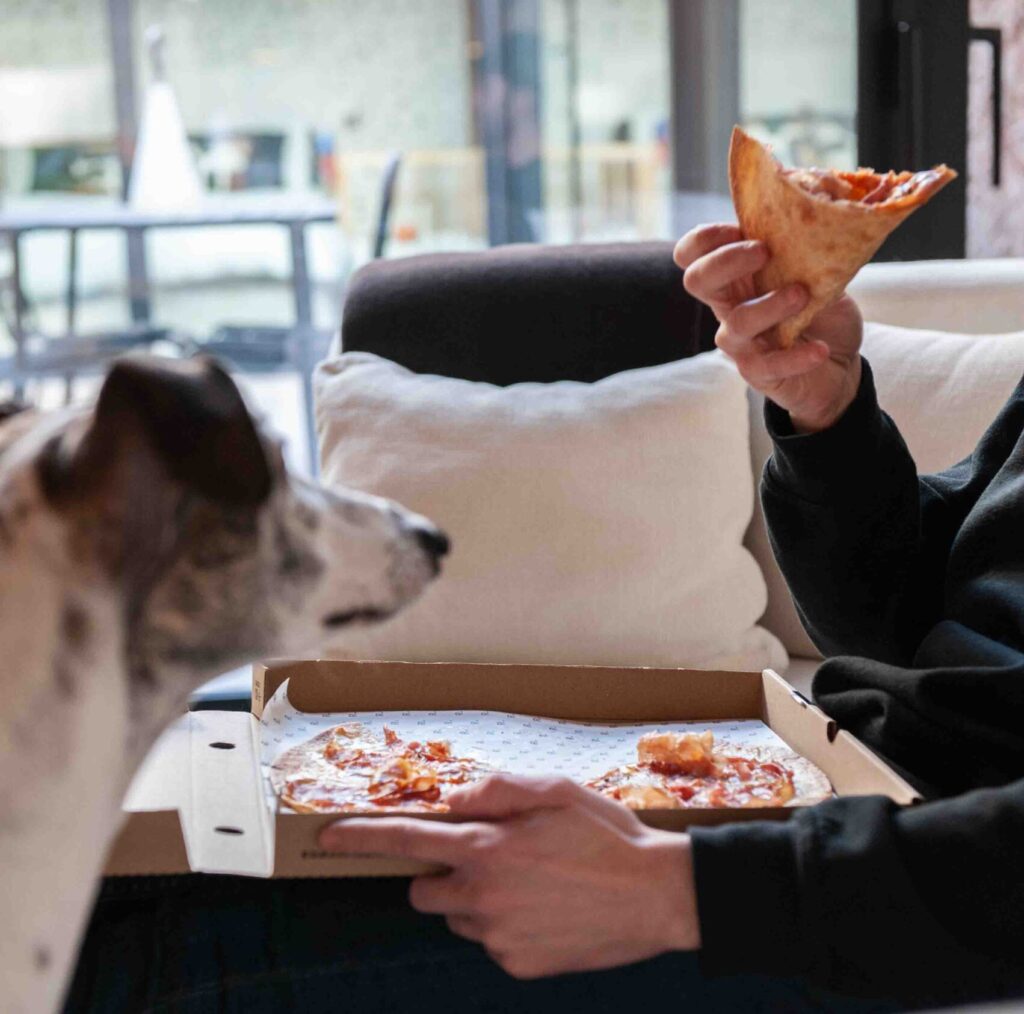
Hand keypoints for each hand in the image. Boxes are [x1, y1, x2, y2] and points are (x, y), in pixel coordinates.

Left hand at [319, 775, 699, 979]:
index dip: (362, 838)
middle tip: (489, 856)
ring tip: (531, 882)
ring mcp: (499, 937)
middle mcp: (483, 897)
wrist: (658, 896)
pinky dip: (505, 924)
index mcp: (487, 848)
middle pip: (425, 888)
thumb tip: (454, 799)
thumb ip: (496, 790)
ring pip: (459, 916)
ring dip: (476, 898)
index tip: (330, 836)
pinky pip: (491, 941)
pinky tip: (546, 909)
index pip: (407, 841)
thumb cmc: (606, 836)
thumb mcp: (554, 790)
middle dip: (442, 871)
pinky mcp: (519, 965)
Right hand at [674, 223, 862, 432]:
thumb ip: (809, 249)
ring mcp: (741, 341)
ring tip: (803, 296)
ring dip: (770, 305)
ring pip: (737, 322)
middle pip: (696, 280)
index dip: (705, 238)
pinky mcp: (758, 372)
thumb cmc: (821, 312)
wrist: (839, 364)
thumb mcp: (820, 271)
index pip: (693, 253)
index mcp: (737, 275)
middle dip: (725, 261)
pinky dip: (795, 357)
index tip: (738, 227)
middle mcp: (730, 306)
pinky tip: (820, 350)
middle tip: (764, 252)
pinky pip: (767, 364)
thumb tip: (820, 216)